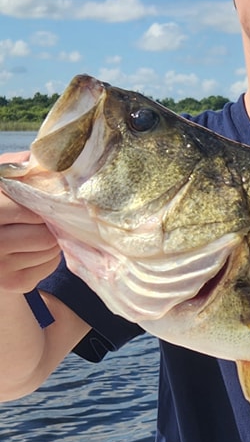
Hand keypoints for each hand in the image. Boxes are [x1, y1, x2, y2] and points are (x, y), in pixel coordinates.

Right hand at [0, 153, 61, 292]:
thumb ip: (16, 166)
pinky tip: (35, 247)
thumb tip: (44, 157)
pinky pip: (50, 265)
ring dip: (52, 238)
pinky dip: (50, 255)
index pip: (29, 212)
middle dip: (49, 224)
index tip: (43, 201)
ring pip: (50, 250)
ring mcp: (1, 268)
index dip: (42, 205)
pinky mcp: (16, 284)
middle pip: (44, 234)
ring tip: (37, 230)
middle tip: (43, 217)